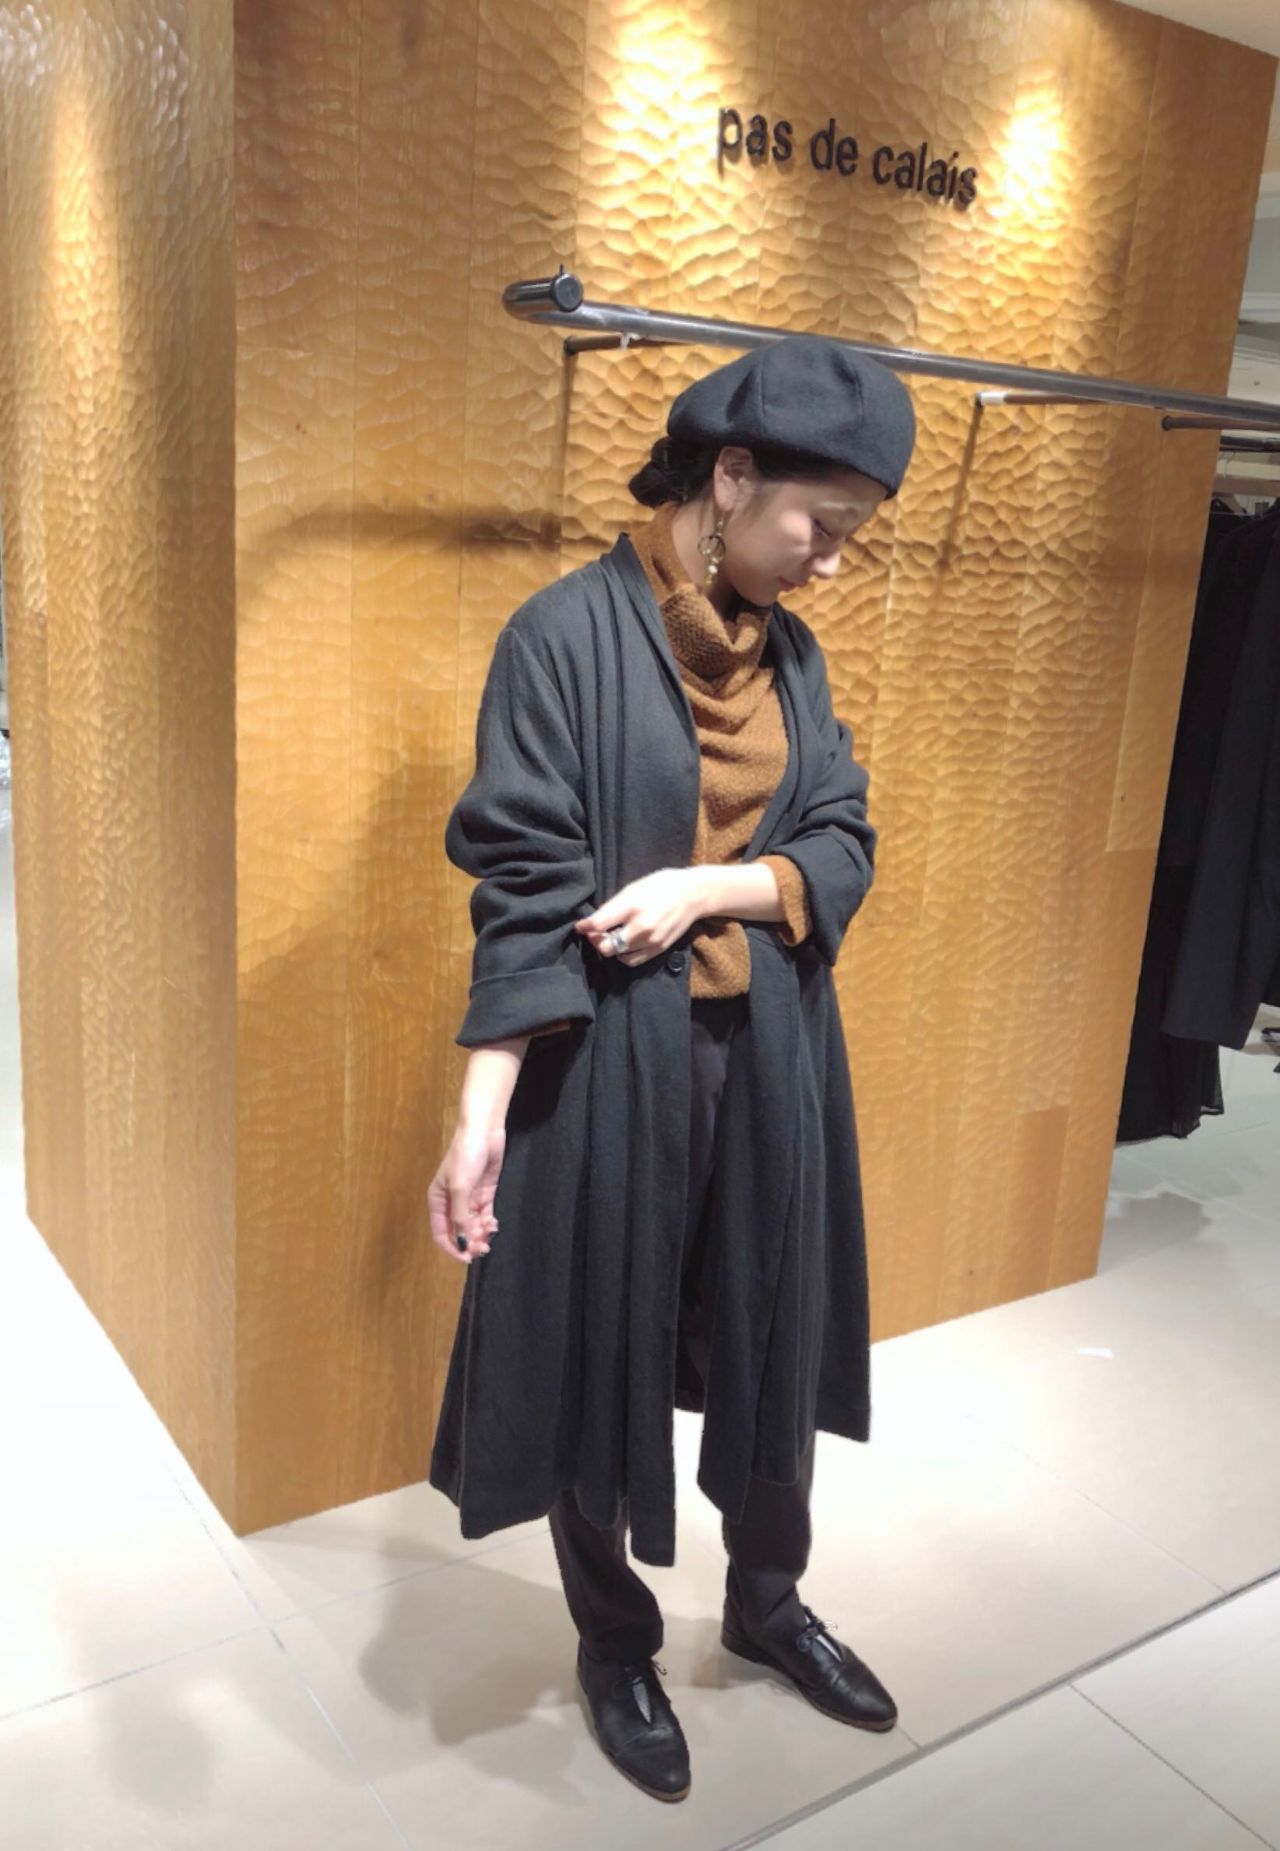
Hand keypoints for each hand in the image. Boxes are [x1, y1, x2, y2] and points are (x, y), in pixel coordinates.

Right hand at [427, 1119, 504, 1264]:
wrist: (484, 1131)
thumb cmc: (465, 1156)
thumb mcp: (460, 1187)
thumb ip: (459, 1216)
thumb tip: (460, 1242)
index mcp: (437, 1200)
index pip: (440, 1232)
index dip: (451, 1247)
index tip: (466, 1257)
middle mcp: (451, 1202)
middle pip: (458, 1231)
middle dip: (470, 1241)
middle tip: (484, 1248)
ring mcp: (468, 1198)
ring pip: (473, 1225)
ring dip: (480, 1233)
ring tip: (490, 1231)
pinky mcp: (484, 1193)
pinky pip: (484, 1215)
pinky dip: (488, 1223)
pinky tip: (493, 1224)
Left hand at [573, 867, 706, 966]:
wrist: (693, 895)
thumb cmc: (661, 885)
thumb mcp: (633, 888)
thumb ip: (614, 905)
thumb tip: (595, 920)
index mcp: (632, 907)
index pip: (598, 924)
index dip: (584, 927)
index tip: (580, 926)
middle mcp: (640, 927)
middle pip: (605, 946)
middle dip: (595, 940)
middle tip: (594, 933)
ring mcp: (650, 941)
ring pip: (616, 954)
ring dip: (609, 947)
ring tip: (610, 937)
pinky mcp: (657, 950)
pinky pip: (631, 961)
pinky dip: (622, 956)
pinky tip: (623, 946)